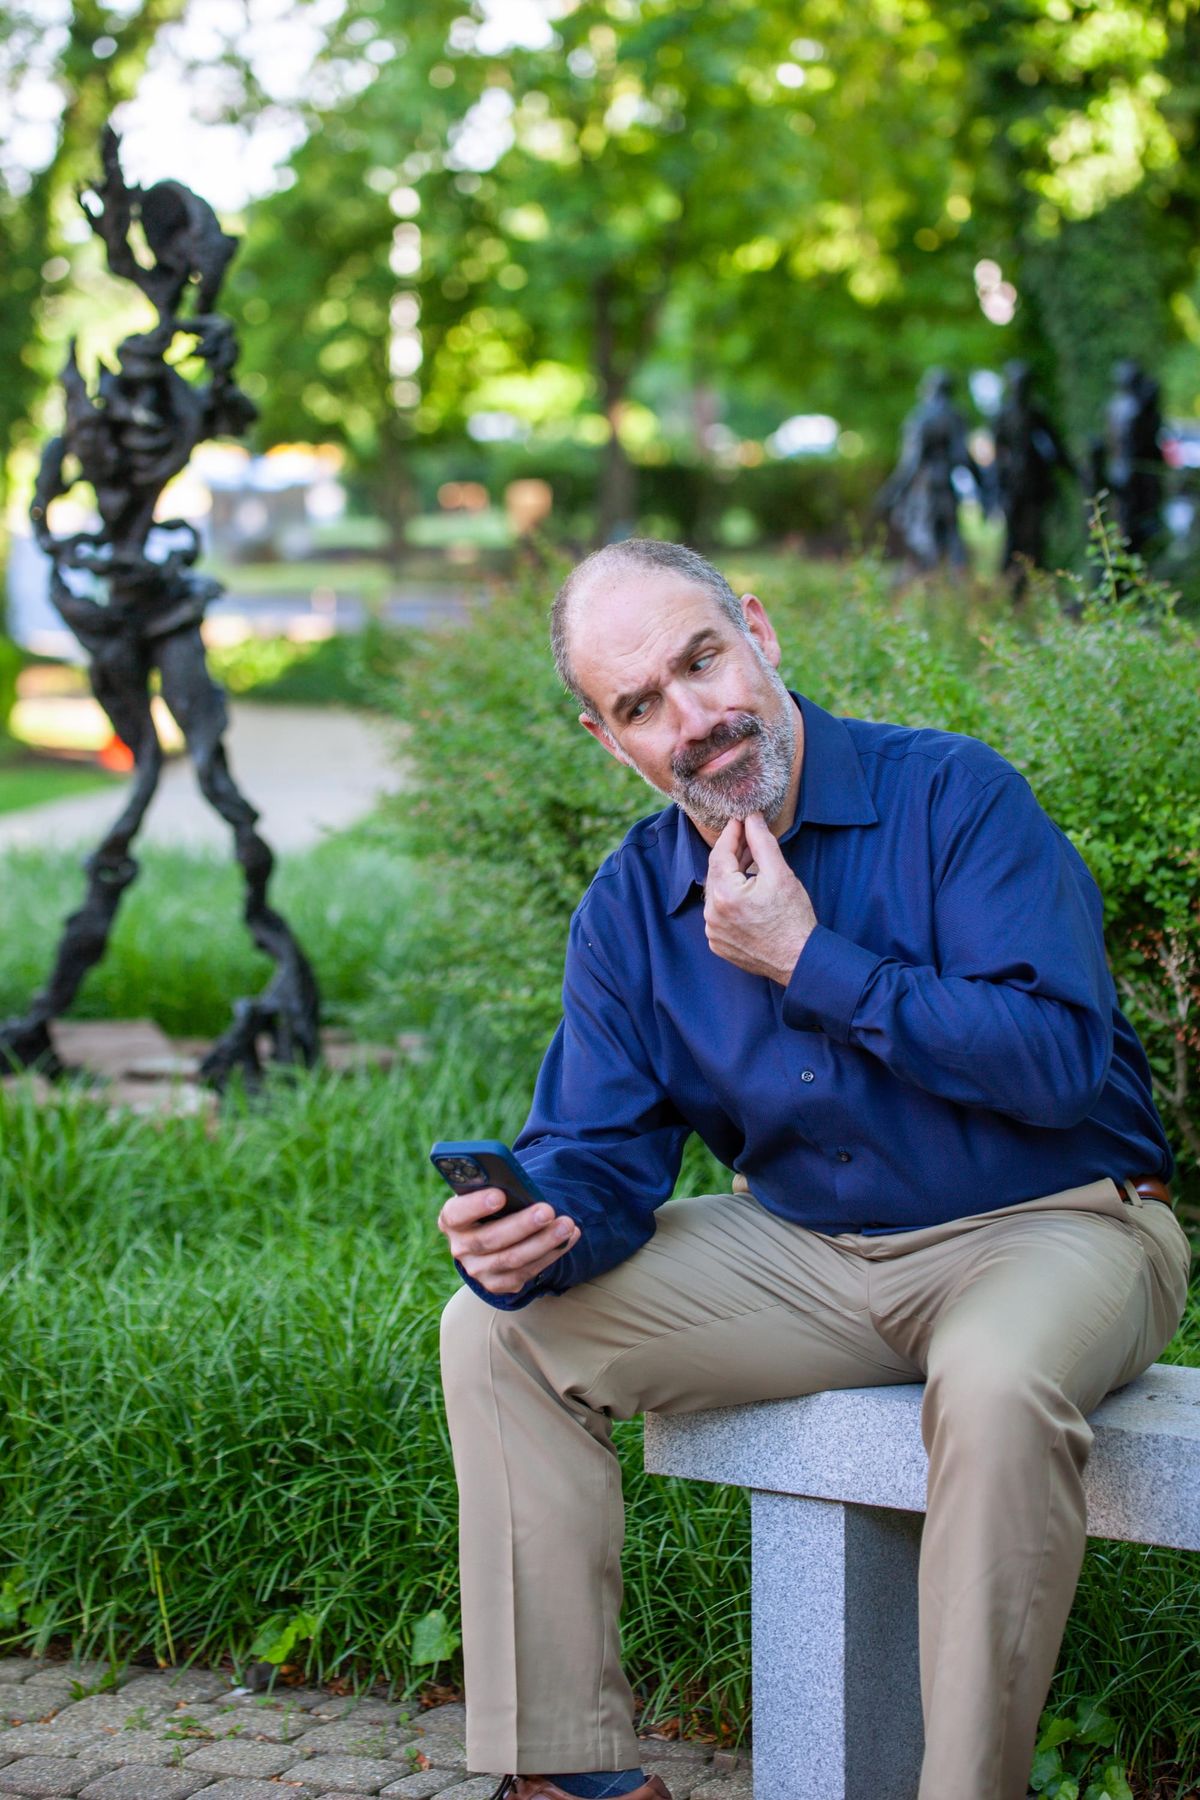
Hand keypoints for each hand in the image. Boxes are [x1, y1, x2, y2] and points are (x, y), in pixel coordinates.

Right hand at [437, 1187, 580, 1296]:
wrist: (492, 1236)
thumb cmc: (493, 1205)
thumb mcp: (487, 1193)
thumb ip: (496, 1188)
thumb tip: (520, 1186)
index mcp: (451, 1219)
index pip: (456, 1214)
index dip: (475, 1205)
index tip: (500, 1195)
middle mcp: (460, 1247)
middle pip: (490, 1239)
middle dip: (522, 1225)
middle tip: (548, 1211)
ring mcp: (478, 1270)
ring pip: (513, 1259)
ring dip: (544, 1242)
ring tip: (567, 1225)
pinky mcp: (499, 1284)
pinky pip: (527, 1272)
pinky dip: (551, 1254)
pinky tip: (569, 1237)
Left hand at [704, 812, 816, 984]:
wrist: (799, 960)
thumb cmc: (793, 918)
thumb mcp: (781, 874)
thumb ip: (762, 842)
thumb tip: (751, 818)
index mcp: (725, 894)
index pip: (720, 853)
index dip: (731, 834)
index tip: (739, 820)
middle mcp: (712, 914)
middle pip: (717, 873)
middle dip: (732, 854)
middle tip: (748, 838)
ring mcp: (713, 931)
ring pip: (717, 893)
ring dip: (731, 877)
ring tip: (751, 863)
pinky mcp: (717, 943)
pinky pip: (719, 914)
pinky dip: (730, 900)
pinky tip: (747, 893)